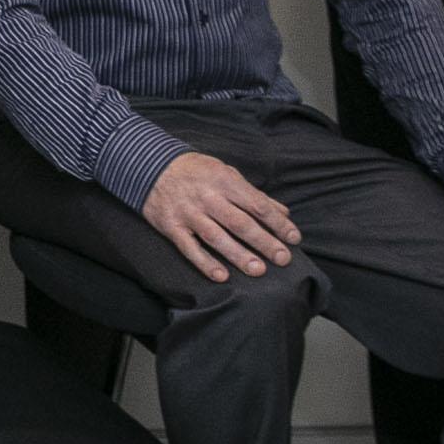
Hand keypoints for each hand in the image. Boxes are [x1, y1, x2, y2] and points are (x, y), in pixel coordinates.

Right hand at [139, 152, 300, 281]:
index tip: (294, 239)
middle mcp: (207, 197)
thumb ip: (254, 194)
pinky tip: (221, 276)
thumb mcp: (226, 173)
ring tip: (258, 271)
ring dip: (238, 255)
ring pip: (216, 237)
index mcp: (224, 181)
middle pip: (240, 223)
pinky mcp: (171, 226)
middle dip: (264, 242)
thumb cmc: (195, 171)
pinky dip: (204, 262)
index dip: (277, 223)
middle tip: (283, 259)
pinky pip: (189, 247)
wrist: (149, 166)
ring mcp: (188, 213)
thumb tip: (283, 213)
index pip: (257, 204)